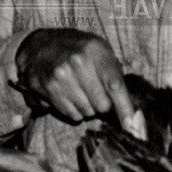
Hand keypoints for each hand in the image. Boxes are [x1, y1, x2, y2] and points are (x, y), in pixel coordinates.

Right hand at [15, 28, 135, 130]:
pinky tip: (69, 95)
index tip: (131, 125)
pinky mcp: (49, 89)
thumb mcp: (100, 50)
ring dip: (88, 108)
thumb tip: (129, 108)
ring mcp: (62, 76)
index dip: (125, 108)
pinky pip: (72, 114)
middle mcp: (78, 63)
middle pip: (102, 104)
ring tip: (80, 91)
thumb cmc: (78, 50)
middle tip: (96, 93)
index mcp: (96, 50)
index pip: (115, 85)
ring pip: (87, 112)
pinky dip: (74, 110)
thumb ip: (115, 74)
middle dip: (103, 104)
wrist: (40, 46)